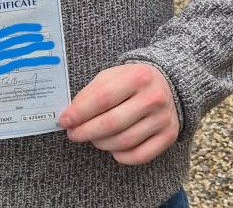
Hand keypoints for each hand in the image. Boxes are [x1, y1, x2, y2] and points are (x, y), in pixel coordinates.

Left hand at [58, 63, 179, 164]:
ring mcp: (162, 118)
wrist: (167, 84)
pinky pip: (139, 156)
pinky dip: (120, 156)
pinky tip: (111, 148)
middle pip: (111, 123)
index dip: (80, 112)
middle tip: (73, 134)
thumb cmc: (132, 80)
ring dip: (101, 143)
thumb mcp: (112, 75)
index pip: (102, 98)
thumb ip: (91, 92)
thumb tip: (71, 114)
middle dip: (86, 131)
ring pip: (123, 142)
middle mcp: (153, 97)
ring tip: (91, 138)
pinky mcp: (168, 136)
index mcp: (137, 77)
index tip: (64, 120)